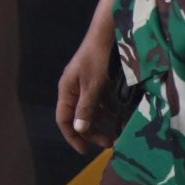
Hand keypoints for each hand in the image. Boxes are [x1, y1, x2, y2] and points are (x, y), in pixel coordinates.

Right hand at [56, 0, 122, 154]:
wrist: (107, 33)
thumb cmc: (97, 58)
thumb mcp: (93, 84)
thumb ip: (86, 107)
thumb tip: (78, 129)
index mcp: (66, 89)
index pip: (64, 119)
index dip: (73, 136)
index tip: (86, 151)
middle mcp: (74, 89)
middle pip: (78, 117)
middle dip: (91, 132)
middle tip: (109, 143)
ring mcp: (85, 85)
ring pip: (91, 111)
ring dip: (102, 124)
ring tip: (117, 134)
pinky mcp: (97, 81)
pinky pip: (101, 103)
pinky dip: (109, 113)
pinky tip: (120, 119)